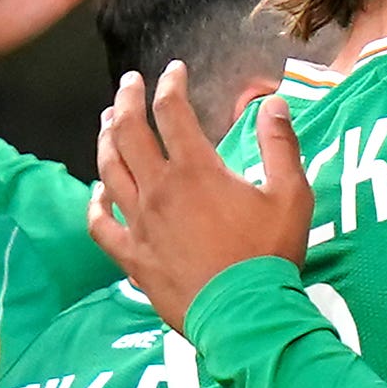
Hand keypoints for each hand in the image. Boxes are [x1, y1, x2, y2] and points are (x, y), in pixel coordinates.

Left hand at [87, 66, 311, 330]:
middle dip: (126, 100)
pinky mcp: (133, 257)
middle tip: (129, 84)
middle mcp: (159, 190)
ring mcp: (140, 224)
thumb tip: (273, 104)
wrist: (244, 316)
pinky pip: (101, 225)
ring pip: (109, 171)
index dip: (170, 85)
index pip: (173, 113)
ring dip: (106, 140)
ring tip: (108, 122)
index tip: (174, 71)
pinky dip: (95, 204)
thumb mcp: (291, 196)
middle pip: (128, 133)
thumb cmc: (270, 256)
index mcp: (196, 171)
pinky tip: (96, 193)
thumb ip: (280, 145)